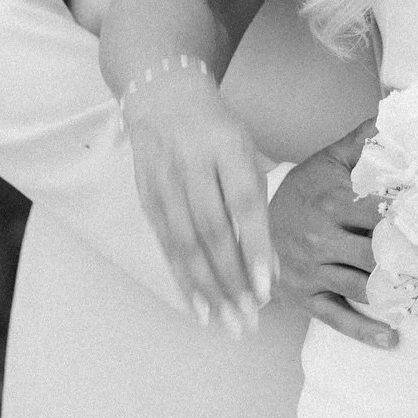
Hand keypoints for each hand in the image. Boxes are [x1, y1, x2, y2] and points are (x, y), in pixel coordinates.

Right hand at [124, 72, 272, 337]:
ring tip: (227, 323)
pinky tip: (198, 307)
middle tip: (250, 319)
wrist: (162, 94)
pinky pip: (165, 245)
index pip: (243, 202)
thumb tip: (271, 266)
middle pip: (212, 230)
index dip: (254, 246)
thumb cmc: (217, 130)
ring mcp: (164, 181)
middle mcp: (192, 163)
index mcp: (226, 145)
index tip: (267, 287)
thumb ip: (258, 205)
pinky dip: (182, 279)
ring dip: (208, 289)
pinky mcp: (145, 197)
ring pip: (185, 244)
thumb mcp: (245, 152)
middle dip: (232, 281)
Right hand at [269, 119, 394, 350]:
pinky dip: (366, 331)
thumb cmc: (304, 188)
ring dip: (396, 295)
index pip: (380, 213)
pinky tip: (393, 339)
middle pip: (375, 254)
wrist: (252, 220)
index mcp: (331, 202)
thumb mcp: (330, 159)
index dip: (413, 219)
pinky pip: (337, 317)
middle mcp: (321, 239)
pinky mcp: (306, 297)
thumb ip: (364, 140)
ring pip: (361, 287)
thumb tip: (395, 113)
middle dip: (410, 260)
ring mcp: (312, 271)